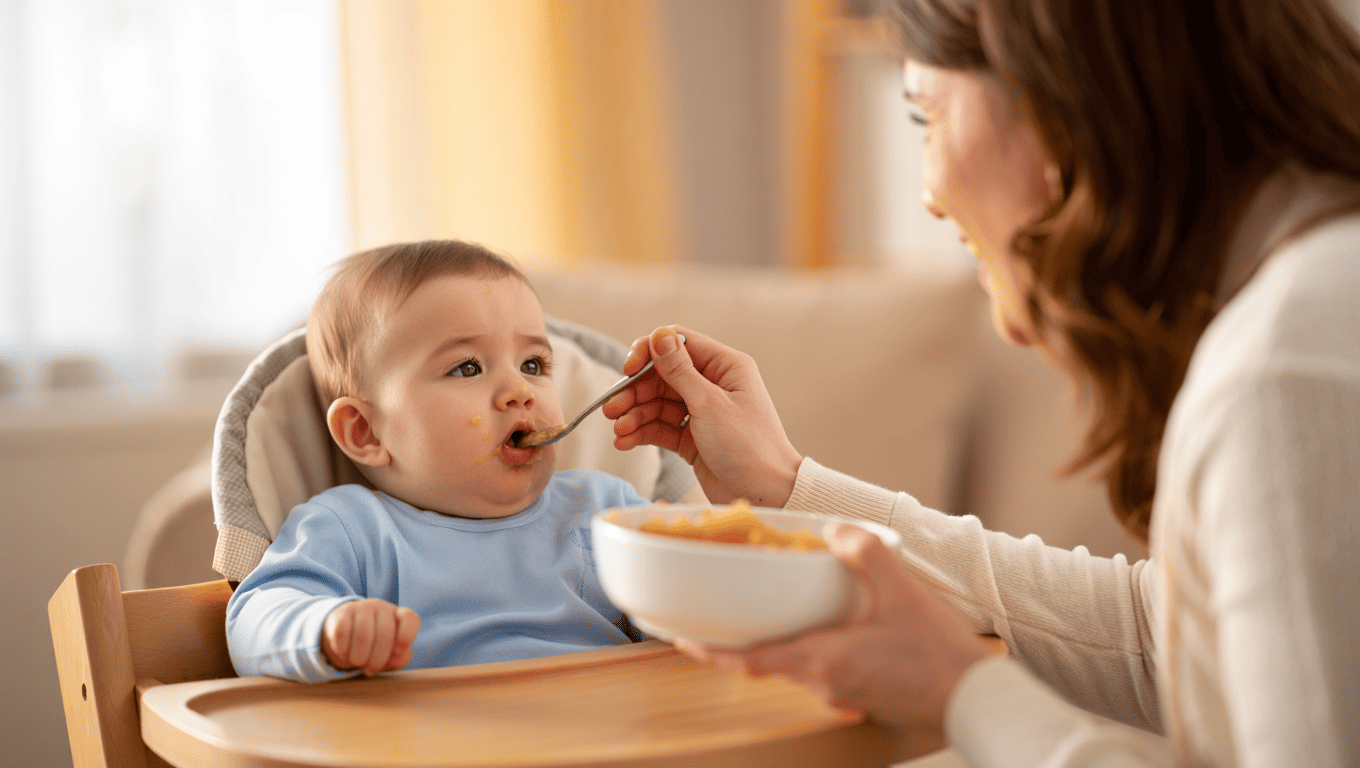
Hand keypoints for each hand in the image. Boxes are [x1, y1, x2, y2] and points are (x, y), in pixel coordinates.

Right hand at [322, 598, 420, 675]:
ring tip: (357, 662)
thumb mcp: (390, 655)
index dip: (407, 636)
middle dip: (378, 659)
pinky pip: (342, 632)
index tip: (398, 651)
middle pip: (385, 633)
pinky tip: (344, 653)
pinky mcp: (341, 613)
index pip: (410, 618)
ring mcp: (362, 608)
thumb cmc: (374, 647)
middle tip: (371, 670)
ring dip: (359, 656)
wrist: (344, 634)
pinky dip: (343, 649)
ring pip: (363, 634)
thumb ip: (399, 658)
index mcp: (399, 616)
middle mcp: (382, 608)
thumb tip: (399, 656)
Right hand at [602, 325, 802, 506]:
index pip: (678, 344)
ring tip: (618, 430)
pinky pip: (661, 427)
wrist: (767, 494)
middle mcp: (713, 385)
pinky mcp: (693, 438)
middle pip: (662, 376)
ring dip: (635, 414)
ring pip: (657, 403)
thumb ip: (680, 371)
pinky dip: (642, 432)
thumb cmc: (749, 447)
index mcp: (725, 367)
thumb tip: (658, 335)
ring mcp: (702, 412)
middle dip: (635, 391)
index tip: (627, 370)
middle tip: (612, 408)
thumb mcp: (710, 404)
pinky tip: (624, 441)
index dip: (648, 352)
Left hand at [674, 523, 991, 738]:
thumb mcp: (903, 594)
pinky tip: (817, 626)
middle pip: (763, 663)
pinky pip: (818, 670)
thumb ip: (867, 555)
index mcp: (821, 660)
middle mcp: (822, 682)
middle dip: (734, 642)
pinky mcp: (859, 695)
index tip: (680, 639)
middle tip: (710, 619)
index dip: (710, 650)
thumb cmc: (939, 657)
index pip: (749, 659)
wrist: (975, 701)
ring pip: (790, 666)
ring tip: (759, 613)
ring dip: (771, 643)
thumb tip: (836, 529)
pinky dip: (803, 648)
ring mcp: (840, 693)